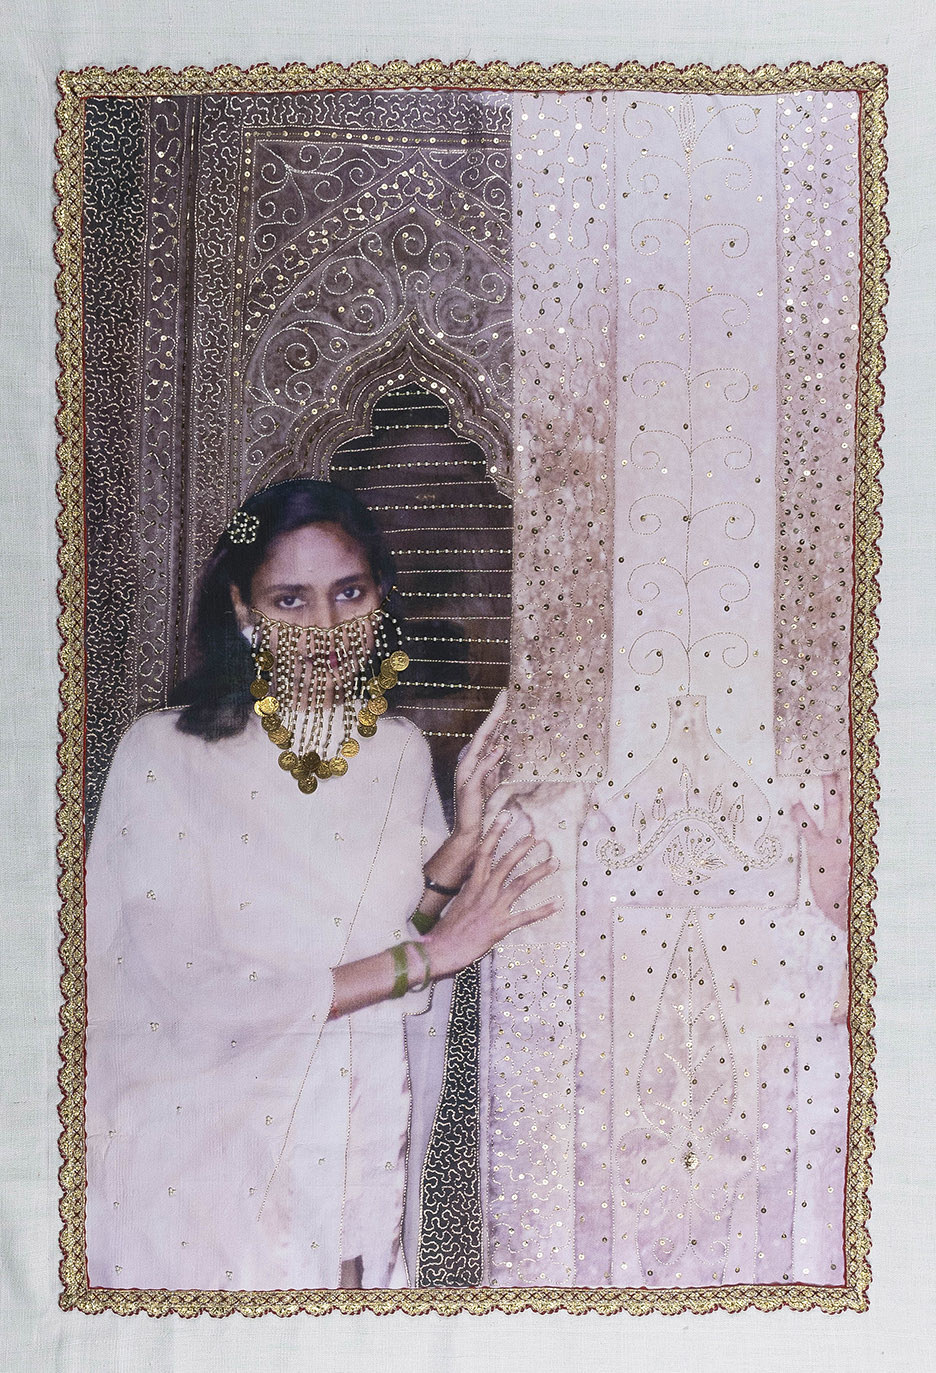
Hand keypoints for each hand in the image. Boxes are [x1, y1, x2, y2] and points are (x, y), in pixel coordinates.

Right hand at [424, 812, 559, 978]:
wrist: (441, 949)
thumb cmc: (448, 929)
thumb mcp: (459, 903)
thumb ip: (472, 890)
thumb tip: (479, 880)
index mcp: (472, 885)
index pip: (484, 852)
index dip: (494, 833)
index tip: (505, 817)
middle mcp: (483, 892)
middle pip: (504, 864)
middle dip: (521, 849)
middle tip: (535, 837)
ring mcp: (493, 908)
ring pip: (518, 885)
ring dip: (538, 872)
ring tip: (554, 862)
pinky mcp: (500, 926)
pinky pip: (525, 917)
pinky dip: (543, 910)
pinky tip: (558, 904)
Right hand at [450, 690, 508, 848]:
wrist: (469, 832)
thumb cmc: (478, 808)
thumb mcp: (489, 783)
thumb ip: (493, 766)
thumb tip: (501, 747)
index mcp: (474, 761)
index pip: (487, 734)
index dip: (496, 716)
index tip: (506, 698)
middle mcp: (468, 763)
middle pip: (483, 733)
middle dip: (495, 714)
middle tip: (506, 695)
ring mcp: (467, 774)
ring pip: (480, 746)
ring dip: (491, 728)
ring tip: (502, 711)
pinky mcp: (469, 788)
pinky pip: (481, 771)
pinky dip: (490, 759)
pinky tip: (499, 747)